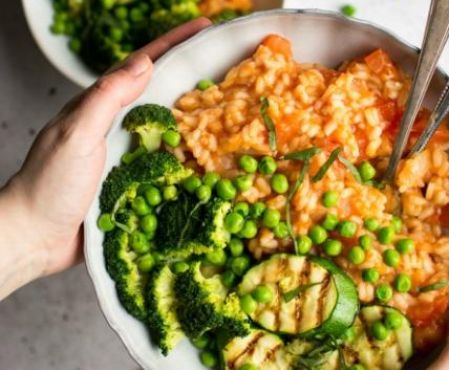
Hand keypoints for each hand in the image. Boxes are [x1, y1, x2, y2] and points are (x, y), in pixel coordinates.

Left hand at [0, 18, 210, 299]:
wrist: (37, 234)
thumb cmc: (51, 184)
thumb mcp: (77, 134)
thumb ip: (108, 98)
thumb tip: (143, 64)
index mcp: (100, 106)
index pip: (141, 65)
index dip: (172, 43)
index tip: (203, 27)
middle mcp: (115, 125)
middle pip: (158, 89)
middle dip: (188, 71)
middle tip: (221, 60)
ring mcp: (126, 152)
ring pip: (166, 124)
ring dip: (194, 111)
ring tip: (223, 101)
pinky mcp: (134, 180)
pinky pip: (166, 159)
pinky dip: (188, 152)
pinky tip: (206, 153)